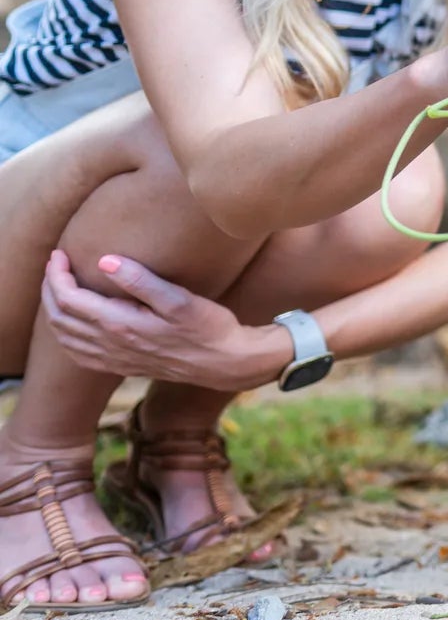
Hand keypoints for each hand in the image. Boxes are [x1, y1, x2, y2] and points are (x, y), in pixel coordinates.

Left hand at [40, 252, 288, 391]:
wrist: (225, 363)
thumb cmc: (208, 327)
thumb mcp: (179, 299)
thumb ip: (141, 281)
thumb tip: (105, 261)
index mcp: (120, 324)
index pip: (69, 299)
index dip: (57, 275)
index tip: (60, 253)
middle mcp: (110, 344)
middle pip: (59, 317)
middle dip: (50, 288)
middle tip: (55, 265)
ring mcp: (114, 358)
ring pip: (64, 336)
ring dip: (54, 310)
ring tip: (59, 287)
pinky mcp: (121, 366)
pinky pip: (78, 354)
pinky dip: (65, 336)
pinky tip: (72, 326)